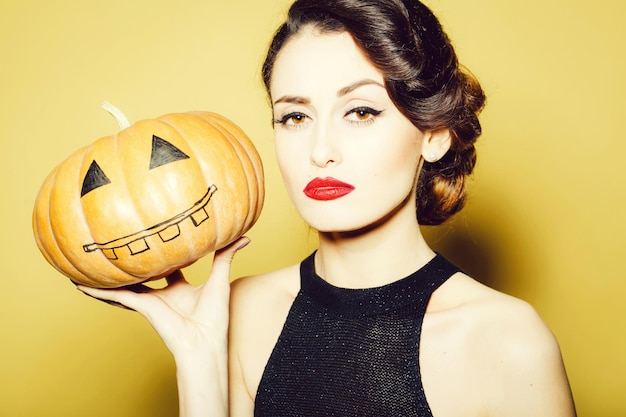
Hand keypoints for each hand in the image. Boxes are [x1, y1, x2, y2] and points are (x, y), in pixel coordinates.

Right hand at [77, 236, 249, 357]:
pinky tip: (81, 284)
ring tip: (89, 264)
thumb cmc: (215, 316)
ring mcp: (151, 301)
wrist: (205, 342)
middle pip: (143, 275)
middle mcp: (163, 294)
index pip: (169, 268)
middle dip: (132, 265)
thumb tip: (244, 237)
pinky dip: (99, 291)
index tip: (158, 239)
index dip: (164, 255)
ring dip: (107, 277)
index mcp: (179, 289)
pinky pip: (117, 296)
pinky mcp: (143, 306)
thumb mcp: (220, 279)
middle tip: (118, 247)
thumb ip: (226, 256)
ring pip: (124, 286)